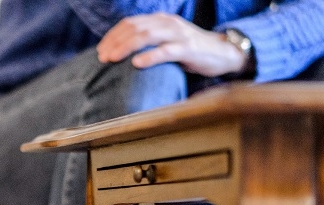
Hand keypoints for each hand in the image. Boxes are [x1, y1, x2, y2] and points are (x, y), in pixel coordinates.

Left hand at [96, 13, 247, 77]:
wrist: (222, 52)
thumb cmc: (190, 50)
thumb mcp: (167, 41)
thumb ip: (148, 43)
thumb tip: (122, 55)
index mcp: (160, 20)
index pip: (130, 23)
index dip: (112, 36)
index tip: (100, 50)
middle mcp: (167, 23)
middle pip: (135, 28)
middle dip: (115, 42)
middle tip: (102, 57)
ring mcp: (178, 35)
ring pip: (147, 36)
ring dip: (126, 47)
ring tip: (113, 59)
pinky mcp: (188, 49)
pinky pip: (166, 51)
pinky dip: (150, 56)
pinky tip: (136, 64)